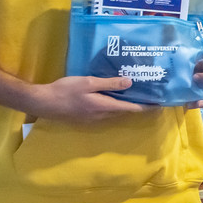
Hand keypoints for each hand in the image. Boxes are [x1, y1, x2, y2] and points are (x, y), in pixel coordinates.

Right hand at [25, 75, 143, 120]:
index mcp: (105, 107)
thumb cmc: (65, 90)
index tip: (160, 104)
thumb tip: (130, 83)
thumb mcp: (88, 83)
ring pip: (115, 112)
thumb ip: (109, 84)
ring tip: (135, 94)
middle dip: (138, 105)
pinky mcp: (85, 118)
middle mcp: (102, 116)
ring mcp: (93, 119)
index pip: (132, 109)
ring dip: (126, 105)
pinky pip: (105, 113)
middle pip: (125, 111)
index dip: (147, 107)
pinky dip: (114, 106)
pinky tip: (113, 97)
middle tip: (149, 95)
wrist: (42, 102)